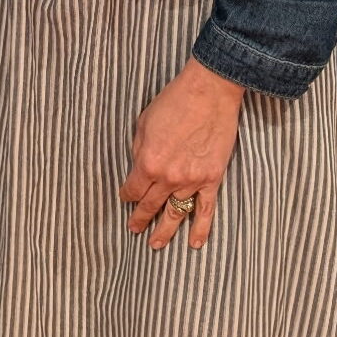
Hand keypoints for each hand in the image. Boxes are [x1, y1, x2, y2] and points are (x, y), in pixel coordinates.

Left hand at [119, 58, 244, 249]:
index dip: (127, 195)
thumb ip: (139, 149)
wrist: (209, 93)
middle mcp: (168, 177)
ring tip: (155, 244)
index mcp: (147, 161)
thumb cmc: (174, 102)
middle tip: (135, 229)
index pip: (132, 189)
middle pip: (151, 205)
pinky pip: (205, 211)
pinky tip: (193, 243)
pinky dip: (200, 229)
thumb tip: (139, 165)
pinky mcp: (211, 180)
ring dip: (165, 230)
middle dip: (140, 219)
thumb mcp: (144, 122)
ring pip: (176, 213)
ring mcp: (191, 181)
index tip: (125, 198)